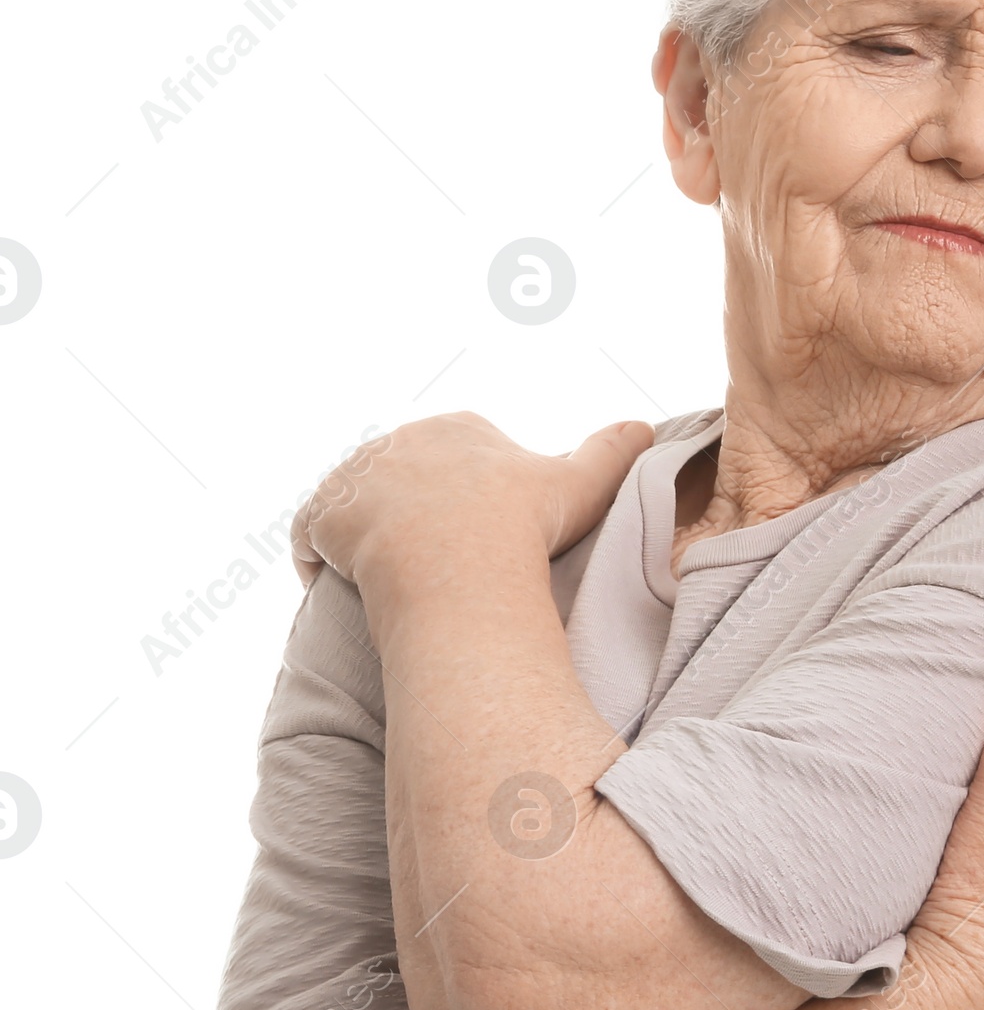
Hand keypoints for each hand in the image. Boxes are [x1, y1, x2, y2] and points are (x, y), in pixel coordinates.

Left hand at [290, 412, 656, 589]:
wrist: (461, 563)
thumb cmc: (523, 527)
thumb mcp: (580, 485)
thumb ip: (611, 451)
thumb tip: (647, 426)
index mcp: (457, 429)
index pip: (450, 459)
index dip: (460, 500)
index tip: (471, 537)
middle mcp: (400, 440)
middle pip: (400, 481)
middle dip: (409, 515)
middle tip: (433, 566)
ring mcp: (356, 476)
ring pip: (355, 507)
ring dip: (364, 537)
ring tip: (390, 580)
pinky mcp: (323, 513)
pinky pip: (310, 535)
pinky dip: (318, 558)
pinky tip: (340, 584)